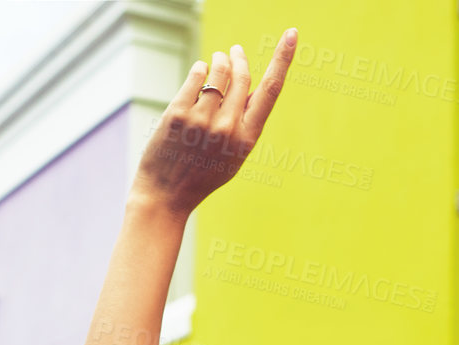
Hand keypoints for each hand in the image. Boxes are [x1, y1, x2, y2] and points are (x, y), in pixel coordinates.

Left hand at [132, 30, 297, 220]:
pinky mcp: (177, 114)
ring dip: (220, 59)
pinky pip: (195, 77)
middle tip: (235, 51)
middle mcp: (227, 128)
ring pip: (218, 72)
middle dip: (239, 58)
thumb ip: (245, 123)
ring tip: (217, 59)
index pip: (271, 90)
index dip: (284, 58)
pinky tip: (200, 70)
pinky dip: (199, 69)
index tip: (293, 34)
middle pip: (242, 76)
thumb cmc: (202, 175)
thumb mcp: (233, 156)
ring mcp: (201, 121)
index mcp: (247, 139)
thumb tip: (250, 85)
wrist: (165, 196)